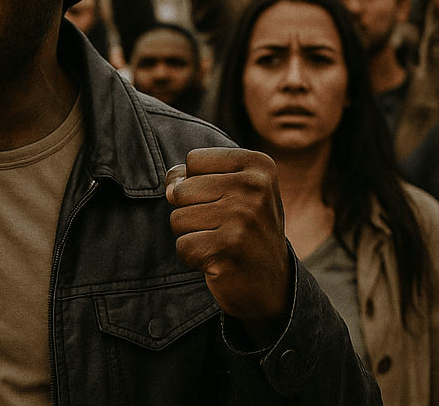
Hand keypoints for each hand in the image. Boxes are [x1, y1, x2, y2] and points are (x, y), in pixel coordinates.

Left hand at [166, 147, 290, 348]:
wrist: (273, 285)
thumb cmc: (242, 228)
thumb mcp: (225, 190)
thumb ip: (189, 176)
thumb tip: (170, 190)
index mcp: (258, 164)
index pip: (194, 160)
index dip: (197, 183)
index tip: (225, 200)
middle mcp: (255, 187)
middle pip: (182, 189)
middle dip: (190, 212)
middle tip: (223, 227)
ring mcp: (244, 219)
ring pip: (178, 218)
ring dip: (191, 235)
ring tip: (220, 242)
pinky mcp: (230, 250)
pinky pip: (183, 246)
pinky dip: (193, 257)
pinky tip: (218, 261)